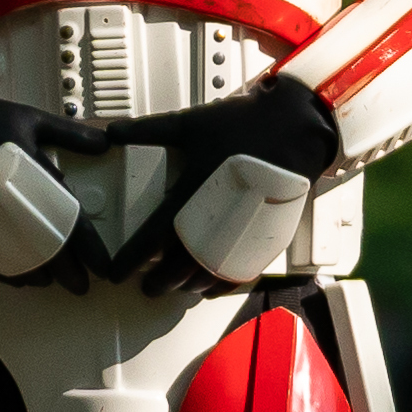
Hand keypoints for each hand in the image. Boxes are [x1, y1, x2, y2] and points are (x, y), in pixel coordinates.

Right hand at [0, 77, 106, 284]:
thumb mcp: (29, 118)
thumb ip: (70, 134)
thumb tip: (104, 141)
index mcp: (29, 174)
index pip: (68, 220)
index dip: (89, 248)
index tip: (102, 265)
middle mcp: (8, 201)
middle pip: (45, 249)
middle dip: (68, 272)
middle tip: (80, 284)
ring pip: (16, 259)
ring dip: (38, 274)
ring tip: (52, 282)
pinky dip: (5, 271)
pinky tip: (18, 277)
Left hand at [110, 78, 337, 292]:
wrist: (298, 126)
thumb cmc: (246, 125)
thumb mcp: (190, 122)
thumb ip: (149, 130)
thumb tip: (112, 131)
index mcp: (194, 193)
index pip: (154, 237)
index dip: (132, 258)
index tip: (116, 272)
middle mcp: (219, 218)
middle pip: (182, 265)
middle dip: (160, 281)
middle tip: (146, 286)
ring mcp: (245, 230)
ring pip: (211, 273)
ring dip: (188, 285)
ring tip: (173, 289)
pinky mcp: (267, 234)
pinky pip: (243, 270)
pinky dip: (223, 285)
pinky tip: (209, 289)